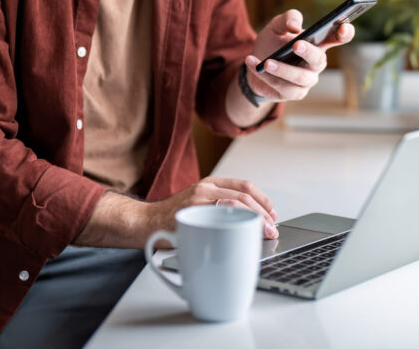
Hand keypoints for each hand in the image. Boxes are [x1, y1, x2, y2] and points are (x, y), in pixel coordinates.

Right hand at [146, 176, 279, 238]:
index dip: (263, 199)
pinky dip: (234, 225)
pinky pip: (218, 216)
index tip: (273, 213)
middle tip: (271, 228)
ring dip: (253, 219)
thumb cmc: (174, 218)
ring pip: (235, 204)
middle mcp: (206, 187)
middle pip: (244, 196)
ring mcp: (198, 199)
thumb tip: (249, 223)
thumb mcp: (200, 205)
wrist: (144, 222)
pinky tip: (242, 234)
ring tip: (263, 233)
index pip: (244, 185)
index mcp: (211, 183)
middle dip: (262, 213)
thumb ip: (219, 208)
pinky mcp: (191, 213)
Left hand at [245, 9, 354, 102]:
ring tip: (267, 62)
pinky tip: (254, 64)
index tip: (344, 26)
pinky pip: (283, 87)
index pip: (337, 38)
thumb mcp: (276, 25)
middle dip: (309, 53)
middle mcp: (315, 63)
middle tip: (296, 44)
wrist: (254, 65)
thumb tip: (295, 26)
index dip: (345, 33)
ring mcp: (306, 80)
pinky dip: (266, 76)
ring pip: (300, 78)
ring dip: (283, 70)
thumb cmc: (271, 43)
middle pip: (319, 60)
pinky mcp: (293, 94)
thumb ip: (288, 18)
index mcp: (317, 44)